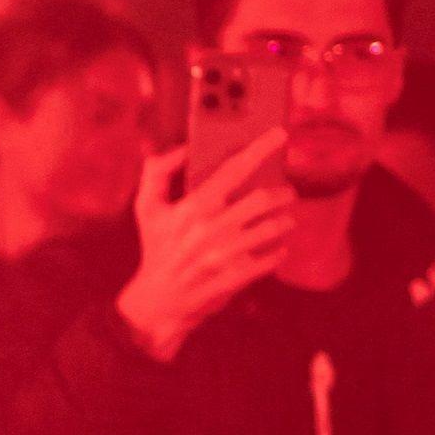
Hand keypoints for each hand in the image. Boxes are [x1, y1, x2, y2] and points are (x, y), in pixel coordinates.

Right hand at [115, 136, 297, 360]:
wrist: (158, 300)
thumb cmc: (156, 248)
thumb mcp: (146, 208)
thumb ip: (158, 172)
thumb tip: (182, 149)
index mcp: (193, 207)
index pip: (233, 169)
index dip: (260, 148)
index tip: (280, 134)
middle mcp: (212, 228)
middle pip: (262, 199)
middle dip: (282, 192)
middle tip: (287, 192)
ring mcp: (226, 254)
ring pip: (272, 228)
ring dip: (285, 220)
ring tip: (286, 218)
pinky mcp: (236, 277)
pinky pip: (271, 259)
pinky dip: (279, 251)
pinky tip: (279, 248)